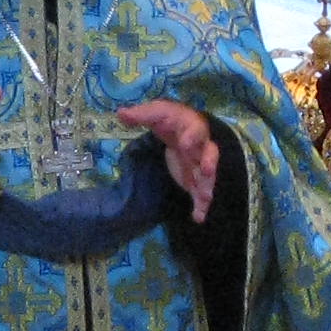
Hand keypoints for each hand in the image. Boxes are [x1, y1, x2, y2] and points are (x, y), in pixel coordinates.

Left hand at [118, 100, 217, 221]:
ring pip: (208, 176)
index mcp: (191, 127)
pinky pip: (201, 193)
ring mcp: (200, 164)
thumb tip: (120, 113)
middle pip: (210, 153)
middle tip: (207, 170)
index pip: (194, 130)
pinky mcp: (196, 179)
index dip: (192, 137)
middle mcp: (201, 146)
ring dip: (207, 187)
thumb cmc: (169, 119)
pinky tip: (198, 217)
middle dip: (209, 162)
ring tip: (205, 199)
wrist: (182, 128)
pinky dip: (200, 205)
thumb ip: (140, 115)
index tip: (185, 144)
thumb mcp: (154, 113)